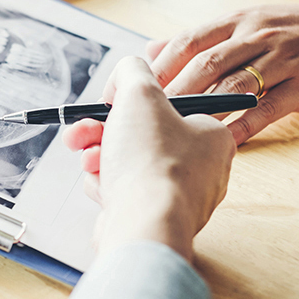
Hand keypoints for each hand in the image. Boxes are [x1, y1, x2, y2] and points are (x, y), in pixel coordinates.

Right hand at [62, 57, 235, 260]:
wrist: (144, 227)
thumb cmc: (152, 163)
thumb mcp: (139, 94)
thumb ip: (132, 71)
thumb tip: (127, 73)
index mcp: (213, 135)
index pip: (169, 105)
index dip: (132, 101)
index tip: (109, 103)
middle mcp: (203, 168)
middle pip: (143, 135)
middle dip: (105, 131)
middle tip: (85, 131)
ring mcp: (180, 197)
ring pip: (129, 164)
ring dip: (101, 156)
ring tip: (90, 160)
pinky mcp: (157, 219)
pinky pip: (127, 192)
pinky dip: (108, 186)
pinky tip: (102, 187)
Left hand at [148, 2, 298, 143]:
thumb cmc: (294, 32)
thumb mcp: (246, 23)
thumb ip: (201, 40)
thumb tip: (151, 52)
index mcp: (236, 22)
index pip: (186, 42)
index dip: (155, 68)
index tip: (126, 91)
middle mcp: (256, 36)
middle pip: (205, 64)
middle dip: (170, 92)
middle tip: (141, 120)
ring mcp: (282, 59)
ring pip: (234, 84)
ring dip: (201, 109)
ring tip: (172, 132)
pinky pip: (268, 108)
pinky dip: (243, 125)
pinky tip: (221, 142)